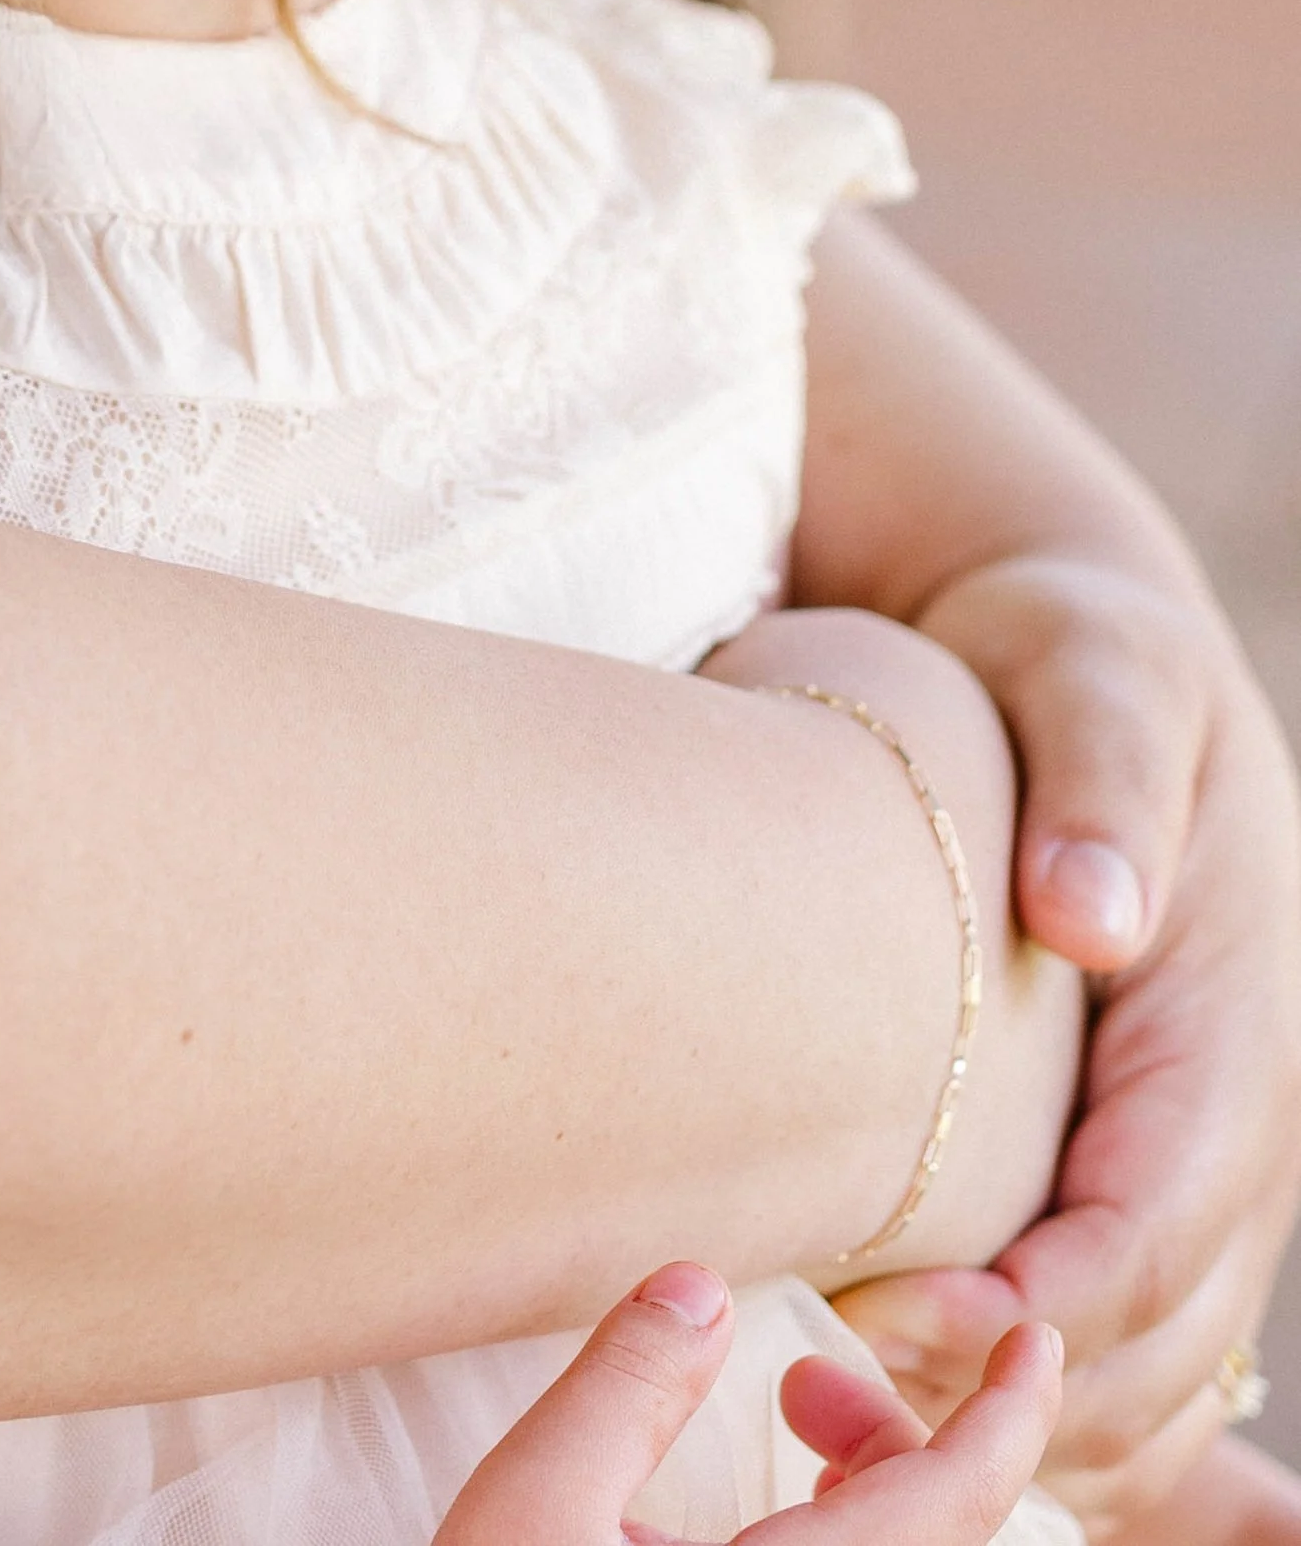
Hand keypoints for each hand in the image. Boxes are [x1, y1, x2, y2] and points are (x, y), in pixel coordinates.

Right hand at [424, 1265, 1063, 1544]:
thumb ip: (624, 1390)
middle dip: (893, 1435)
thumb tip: (700, 1288)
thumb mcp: (530, 1507)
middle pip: (932, 1537)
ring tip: (794, 1442)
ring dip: (868, 1499)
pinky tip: (762, 1530)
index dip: (1008, 1413)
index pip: (956, 1502)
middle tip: (804, 1382)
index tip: (1031, 1339)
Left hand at [834, 558, 1300, 1532]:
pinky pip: (1111, 1353)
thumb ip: (1100, 781)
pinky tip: (863, 1401)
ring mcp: (1195, 1164)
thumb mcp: (1092, 668)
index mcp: (1237, 1014)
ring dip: (1011, 1418)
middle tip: (834, 1368)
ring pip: (1147, 1376)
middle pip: (1159, 1328)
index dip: (1048, 1294)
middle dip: (1012, 1377)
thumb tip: (1093, 915)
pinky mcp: (1133, 1180)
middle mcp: (1236, 1114)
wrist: (1074, 659)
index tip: (899, 1314)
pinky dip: (1015, 1407)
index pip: (1167, 1211)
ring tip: (834, 1404)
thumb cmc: (1068, 653)